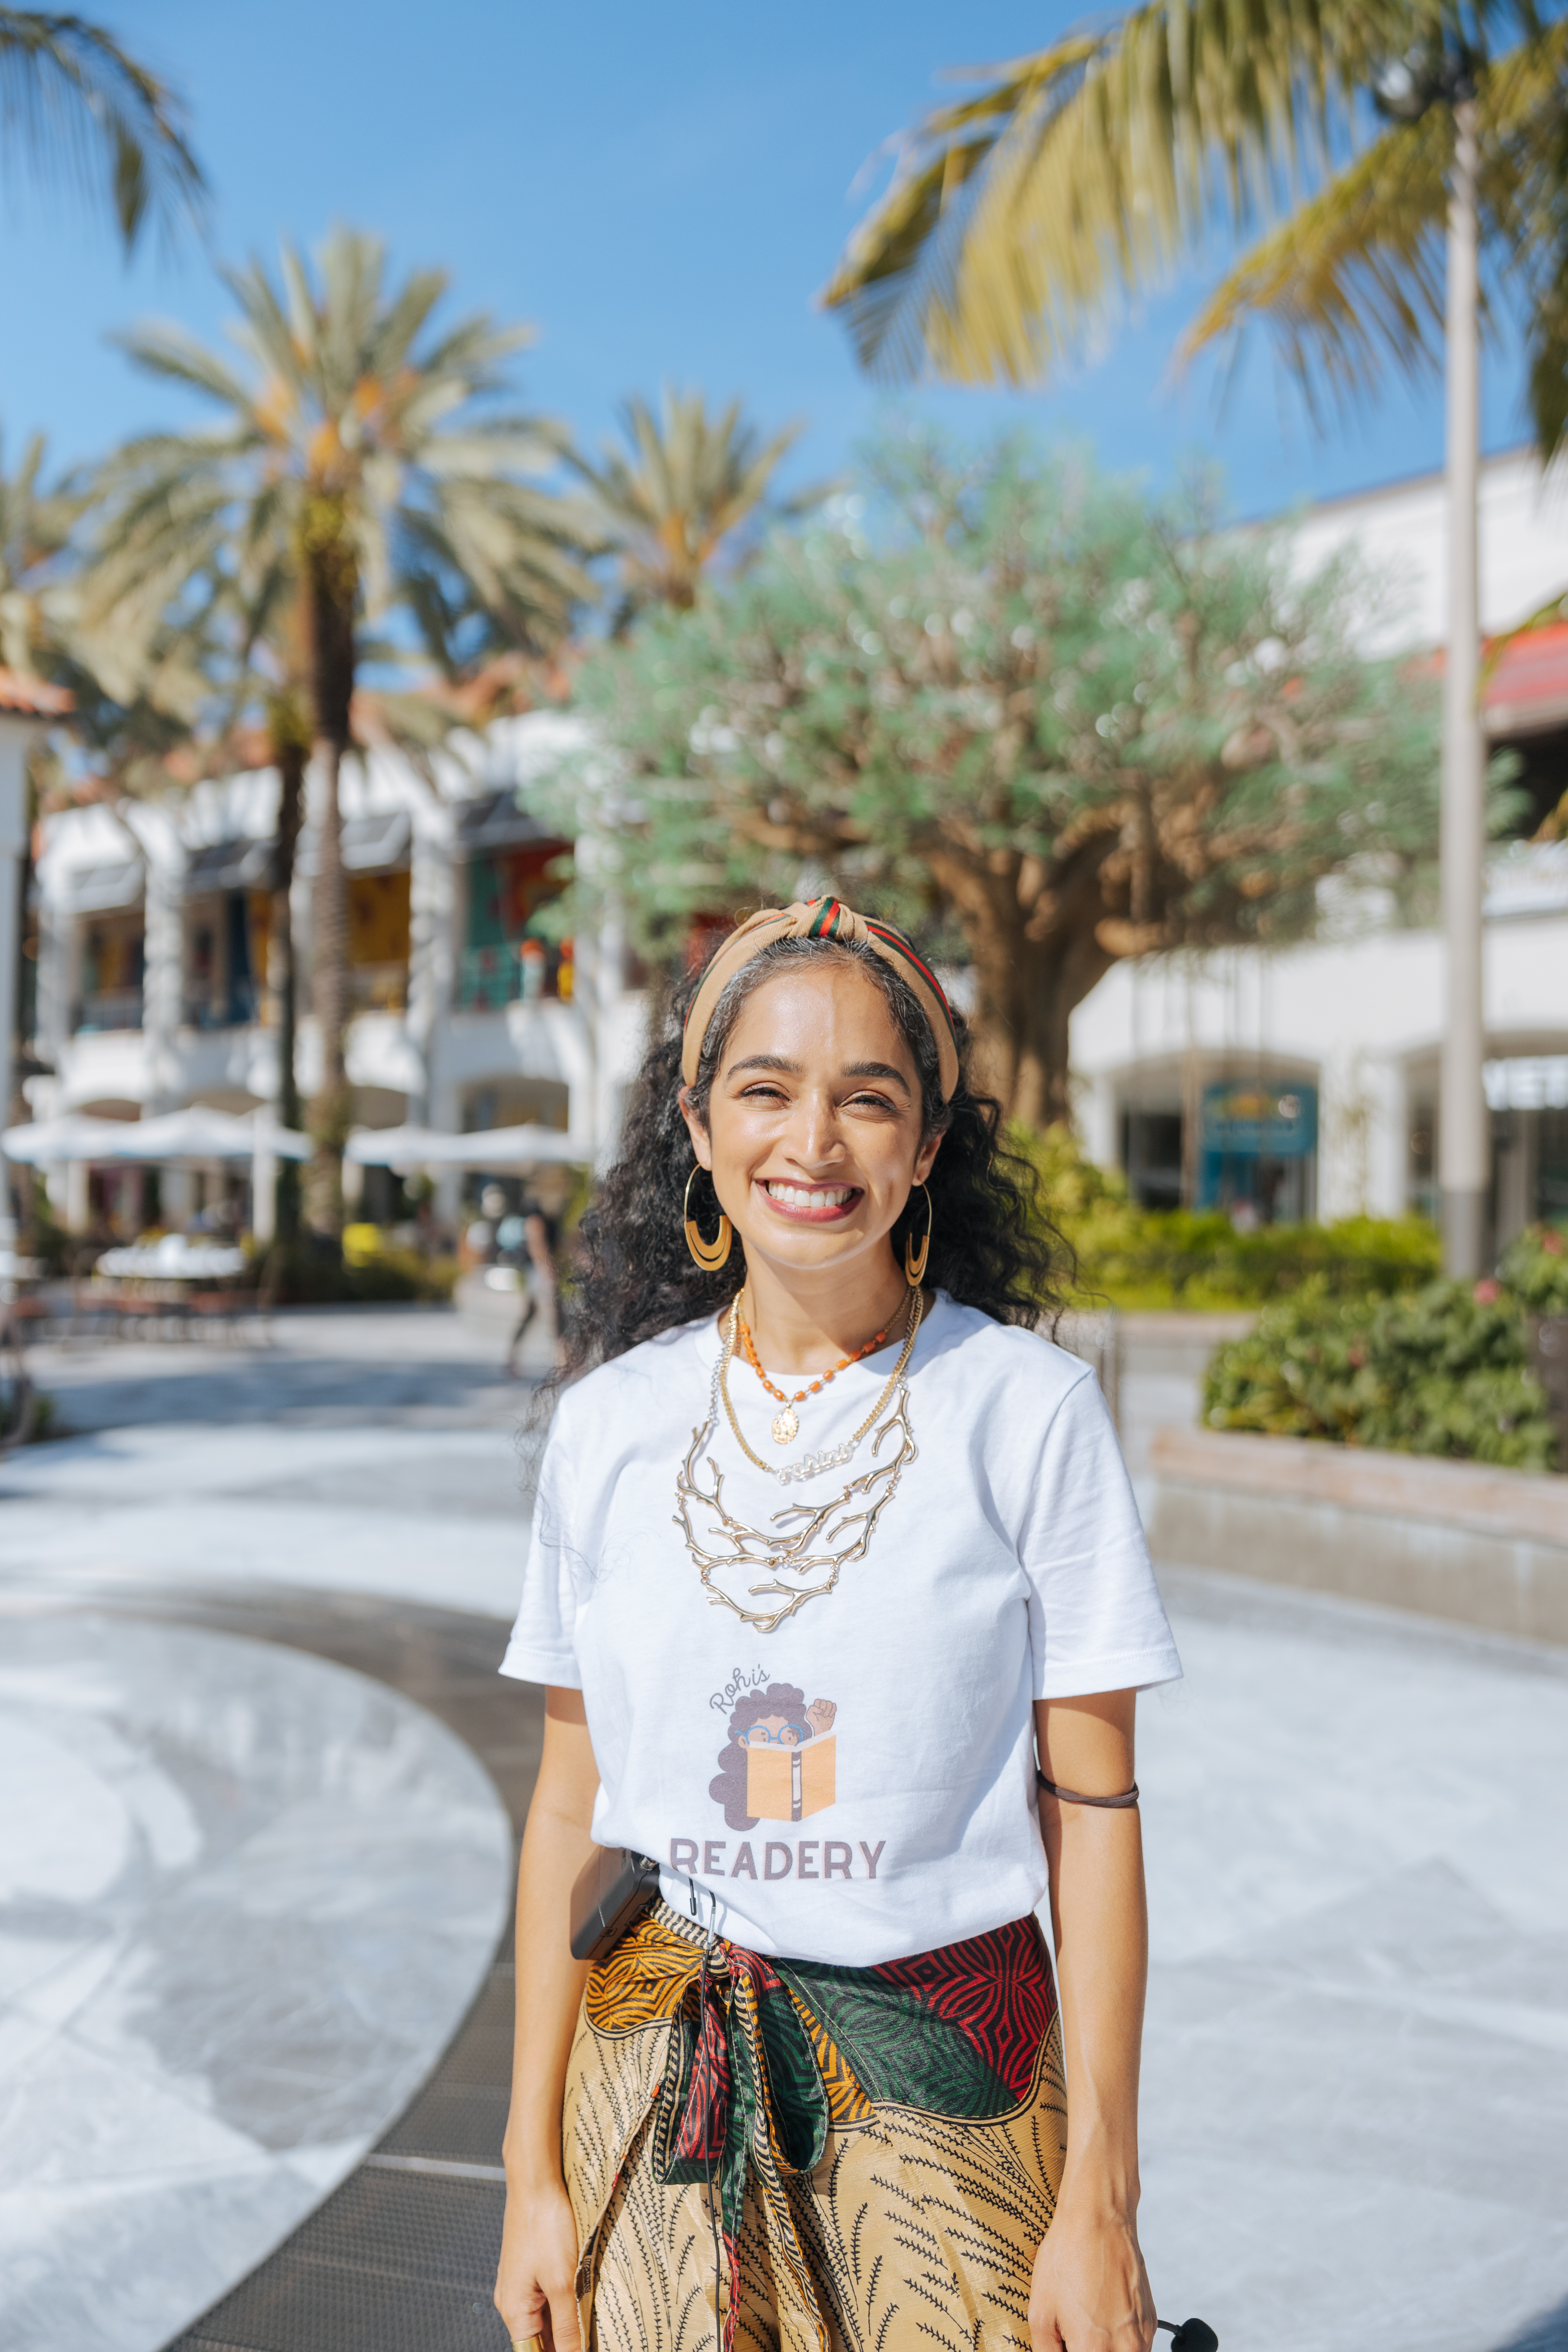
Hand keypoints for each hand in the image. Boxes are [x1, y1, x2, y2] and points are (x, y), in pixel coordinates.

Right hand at [494, 2177, 581, 2351]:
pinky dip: (564, 2306)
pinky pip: (546, 2300)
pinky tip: (584, 2302)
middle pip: (539, 2341)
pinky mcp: (530, 2270)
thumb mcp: (562, 2282)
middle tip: (593, 2337)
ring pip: (545, 2321)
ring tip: (592, 2325)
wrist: (535, 2182)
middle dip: (566, 2343)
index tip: (584, 2348)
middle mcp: (512, 2302)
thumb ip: (567, 2327)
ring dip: (567, 2326)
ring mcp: (520, 2285)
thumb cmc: (545, 2226)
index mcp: (514, 2311)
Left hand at [806, 1698, 836, 1734]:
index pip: (818, 1700)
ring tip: (826, 1716)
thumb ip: (812, 1708)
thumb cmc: (814, 1721)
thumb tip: (821, 1709)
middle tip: (822, 1715)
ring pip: (830, 1703)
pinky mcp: (832, 1709)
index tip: (817, 1713)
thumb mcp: (809, 1715)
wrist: (821, 1728)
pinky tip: (830, 1716)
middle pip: (824, 1701)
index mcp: (816, 1704)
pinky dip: (832, 1712)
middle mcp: (822, 1704)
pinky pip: (834, 1705)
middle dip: (823, 1710)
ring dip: (828, 1711)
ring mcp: (827, 1706)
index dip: (818, 1707)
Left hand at [1029, 2197, 1154, 2351]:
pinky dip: (1118, 2339)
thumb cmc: (1068, 2256)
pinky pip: (1135, 2345)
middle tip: (1071, 2334)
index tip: (1063, 2343)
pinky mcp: (1150, 2321)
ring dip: (1103, 2348)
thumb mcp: (1040, 2310)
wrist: (1100, 2217)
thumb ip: (1046, 2351)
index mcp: (1095, 2349)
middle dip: (1085, 2350)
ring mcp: (1142, 2335)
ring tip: (1085, 2322)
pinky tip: (1101, 2313)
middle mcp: (1126, 2348)